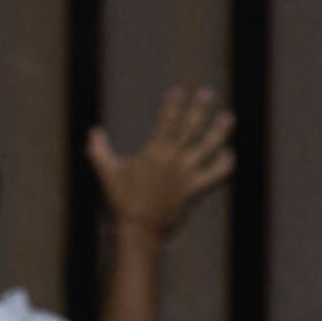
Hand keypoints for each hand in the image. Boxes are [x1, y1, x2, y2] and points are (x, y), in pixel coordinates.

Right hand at [86, 85, 235, 236]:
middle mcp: (174, 160)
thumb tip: (93, 131)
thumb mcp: (106, 172)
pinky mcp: (196, 190)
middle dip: (199, 109)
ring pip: (208, 148)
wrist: (139, 229)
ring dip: (220, 132)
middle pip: (191, 128)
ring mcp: (187, 175)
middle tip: (207, 92)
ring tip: (228, 118)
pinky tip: (229, 154)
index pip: (167, 121)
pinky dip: (225, 164)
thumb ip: (98, 150)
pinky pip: (217, 175)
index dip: (173, 105)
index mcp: (154, 152)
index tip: (178, 91)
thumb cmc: (121, 199)